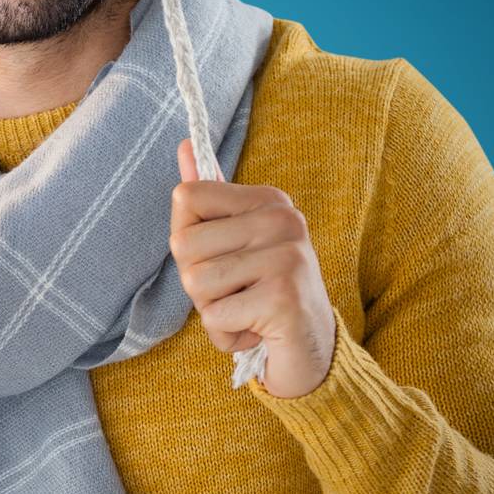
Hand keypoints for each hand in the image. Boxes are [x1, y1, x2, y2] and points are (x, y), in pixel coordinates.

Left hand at [169, 139, 335, 397]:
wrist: (311, 349)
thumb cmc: (260, 292)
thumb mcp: (231, 242)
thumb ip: (208, 198)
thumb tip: (184, 144)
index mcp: (268, 200)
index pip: (185, 196)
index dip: (186, 237)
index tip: (220, 255)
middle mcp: (284, 220)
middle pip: (183, 242)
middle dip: (195, 279)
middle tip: (235, 291)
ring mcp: (288, 258)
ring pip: (195, 282)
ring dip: (210, 308)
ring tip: (245, 309)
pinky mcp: (285, 298)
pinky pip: (215, 316)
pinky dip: (225, 333)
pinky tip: (255, 329)